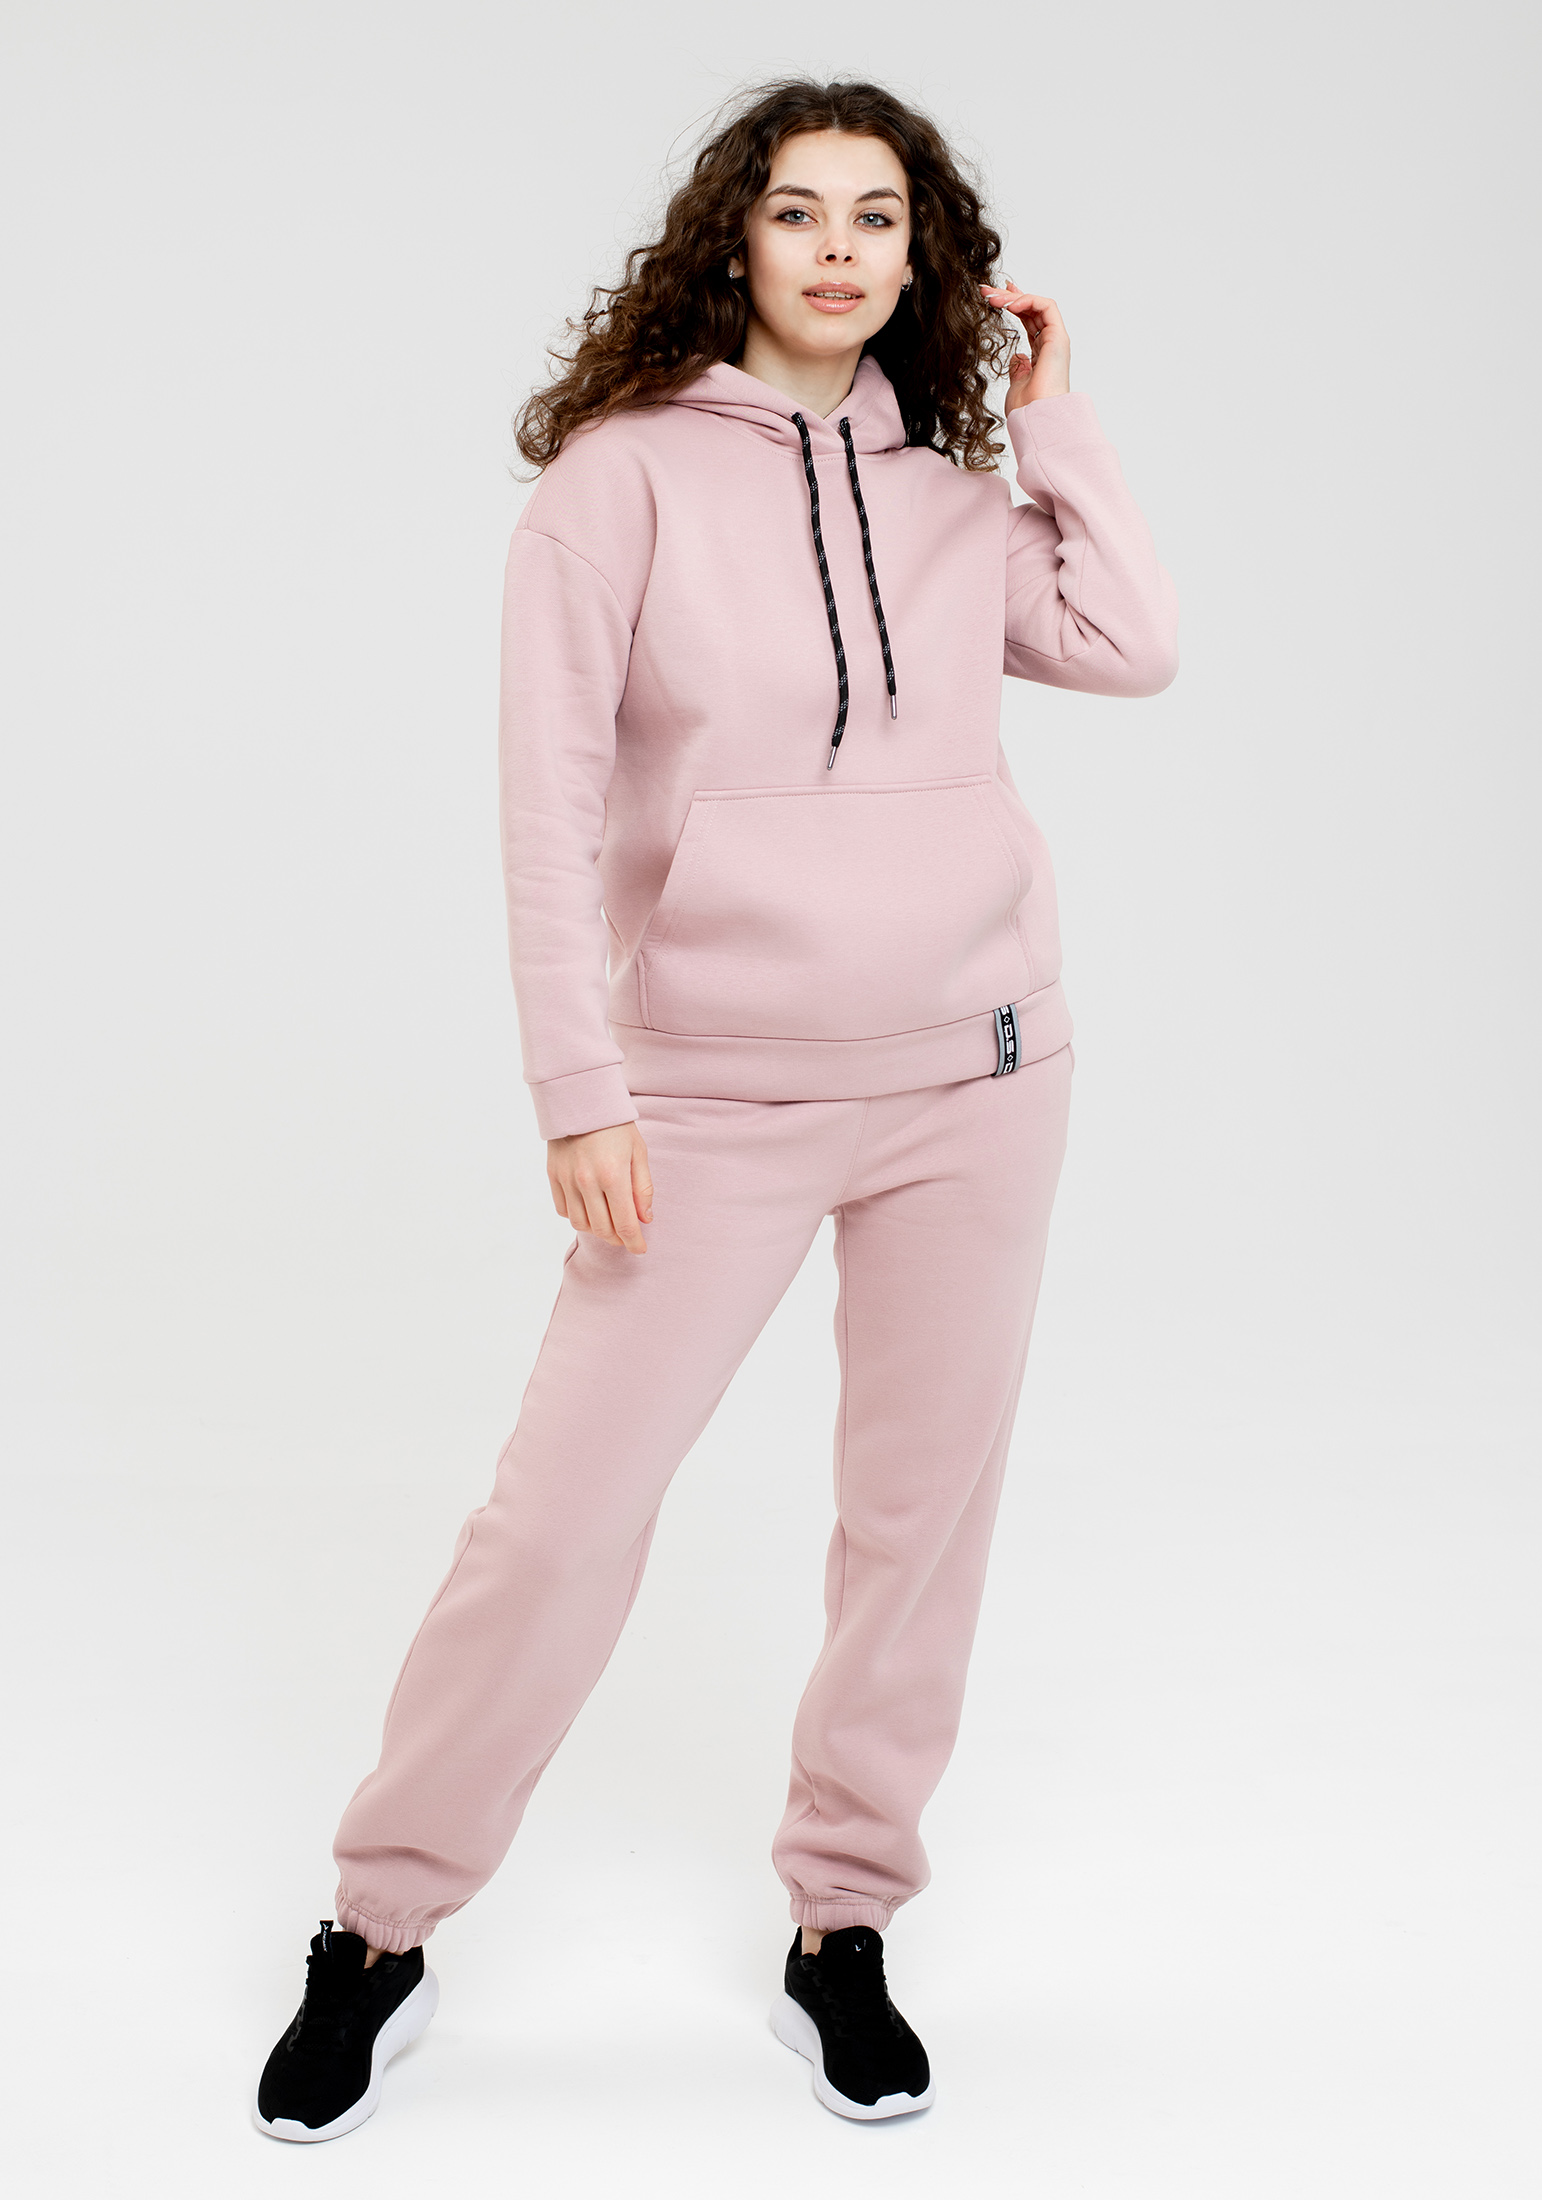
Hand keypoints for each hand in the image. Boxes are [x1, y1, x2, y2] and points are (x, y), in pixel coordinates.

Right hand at [547, 1121, 653, 1253]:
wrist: (581, 1100)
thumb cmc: (615, 1125)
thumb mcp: (638, 1153)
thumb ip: (643, 1188)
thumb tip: (644, 1219)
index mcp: (613, 1176)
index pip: (624, 1224)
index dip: (634, 1242)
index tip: (640, 1249)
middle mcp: (587, 1182)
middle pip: (602, 1229)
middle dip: (618, 1238)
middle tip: (626, 1236)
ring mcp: (567, 1180)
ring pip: (581, 1224)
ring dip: (597, 1230)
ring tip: (608, 1224)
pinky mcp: (553, 1175)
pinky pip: (564, 1209)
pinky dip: (578, 1216)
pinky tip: (589, 1210)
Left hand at [979, 280, 1070, 410]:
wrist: (1035, 418)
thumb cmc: (1027, 409)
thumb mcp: (1016, 383)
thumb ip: (1018, 368)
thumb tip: (1017, 357)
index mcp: (1041, 354)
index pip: (1029, 322)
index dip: (1014, 305)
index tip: (996, 296)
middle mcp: (1050, 344)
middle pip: (1030, 311)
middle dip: (1008, 297)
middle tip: (985, 291)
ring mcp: (1056, 340)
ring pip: (1037, 306)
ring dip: (1014, 297)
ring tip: (993, 298)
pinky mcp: (1059, 338)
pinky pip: (1047, 307)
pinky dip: (1028, 300)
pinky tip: (1010, 304)